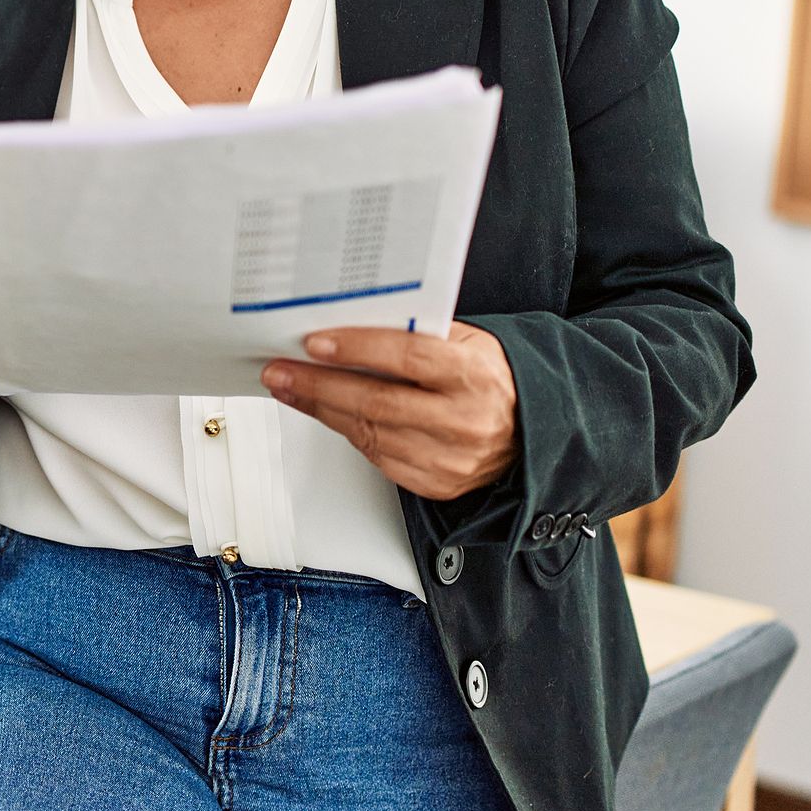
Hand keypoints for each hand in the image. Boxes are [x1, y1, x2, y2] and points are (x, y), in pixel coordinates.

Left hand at [262, 323, 518, 500]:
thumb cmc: (490, 379)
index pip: (408, 358)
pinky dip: (348, 432)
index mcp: (474, 376)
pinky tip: (328, 413)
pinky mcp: (438, 484)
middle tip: (280, 371)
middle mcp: (463, 421)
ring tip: (291, 389)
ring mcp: (450, 459)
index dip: (357, 349)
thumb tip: (350, 326)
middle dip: (318, 385)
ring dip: (322, 410)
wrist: (530, 430)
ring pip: (369, 433)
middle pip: (377, 402)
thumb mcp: (467, 342)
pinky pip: (378, 458)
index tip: (314, 344)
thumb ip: (417, 335)